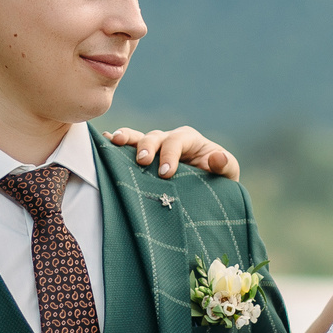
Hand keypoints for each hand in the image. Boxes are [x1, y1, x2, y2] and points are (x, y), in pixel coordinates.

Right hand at [106, 124, 239, 179]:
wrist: (206, 196)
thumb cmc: (218, 183)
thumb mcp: (228, 175)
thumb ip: (225, 166)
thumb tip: (216, 157)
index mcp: (190, 140)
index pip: (177, 141)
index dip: (170, 154)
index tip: (166, 173)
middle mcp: (169, 140)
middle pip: (155, 137)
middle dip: (147, 147)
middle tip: (143, 162)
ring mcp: (154, 148)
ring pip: (137, 138)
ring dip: (126, 139)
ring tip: (114, 141)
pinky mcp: (142, 159)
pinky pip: (126, 149)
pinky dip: (115, 146)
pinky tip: (104, 143)